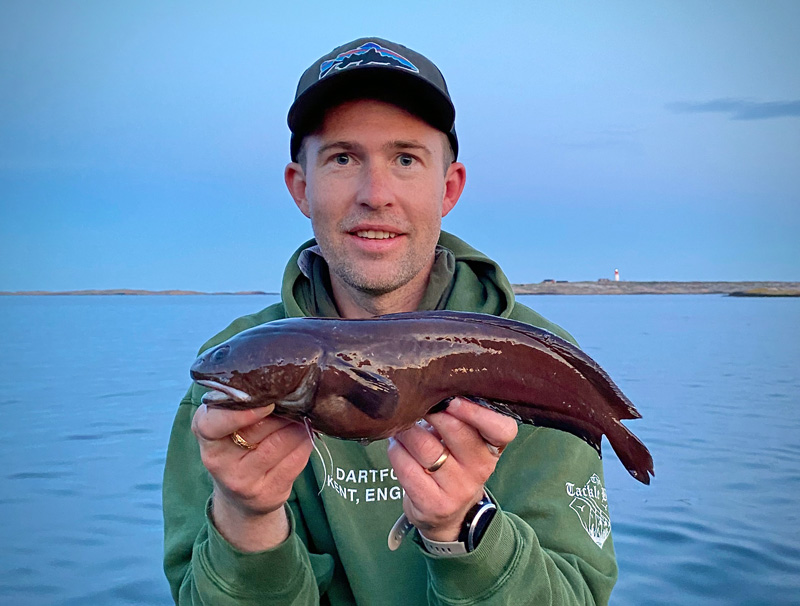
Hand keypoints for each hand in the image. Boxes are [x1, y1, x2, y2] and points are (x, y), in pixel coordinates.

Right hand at [191, 404, 313, 550]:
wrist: (240, 496)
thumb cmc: (236, 445)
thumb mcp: (226, 424)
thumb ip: (242, 405)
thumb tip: (281, 389)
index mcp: (205, 434)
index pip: (212, 424)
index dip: (240, 413)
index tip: (267, 404)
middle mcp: (219, 461)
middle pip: (258, 429)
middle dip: (283, 411)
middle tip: (297, 398)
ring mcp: (243, 481)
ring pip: (281, 442)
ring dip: (299, 424)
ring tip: (303, 414)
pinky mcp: (267, 493)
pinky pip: (296, 460)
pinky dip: (305, 442)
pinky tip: (306, 434)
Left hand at [387, 397, 517, 542]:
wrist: (447, 514)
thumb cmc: (453, 462)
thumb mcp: (466, 442)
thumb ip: (458, 417)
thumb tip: (430, 388)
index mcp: (492, 447)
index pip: (502, 429)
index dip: (477, 413)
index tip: (453, 400)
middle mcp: (481, 469)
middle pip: (456, 431)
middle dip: (430, 412)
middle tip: (415, 403)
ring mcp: (458, 489)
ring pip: (426, 447)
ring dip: (407, 430)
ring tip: (400, 423)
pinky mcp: (434, 504)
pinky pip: (407, 468)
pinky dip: (396, 451)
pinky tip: (396, 445)